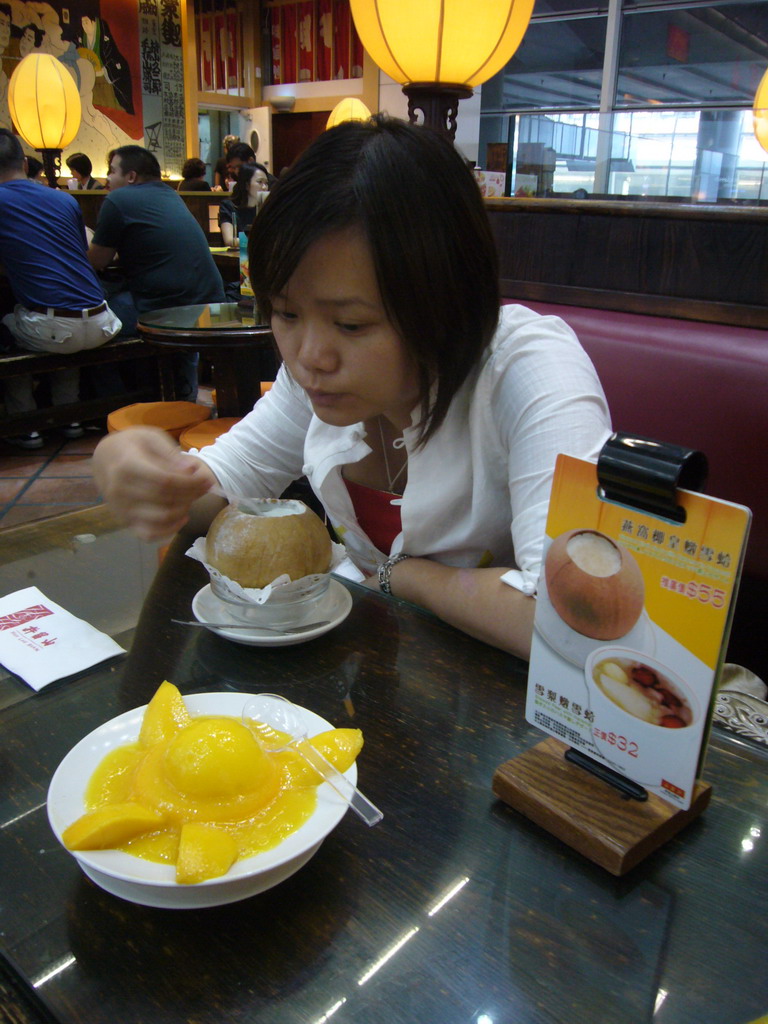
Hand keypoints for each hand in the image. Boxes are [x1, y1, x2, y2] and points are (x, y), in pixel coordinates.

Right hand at [91, 427, 217, 540]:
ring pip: (161, 519)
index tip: (207, 479)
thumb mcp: (151, 437)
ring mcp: (122, 509)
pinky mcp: (125, 522)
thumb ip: (170, 454)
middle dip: (192, 494)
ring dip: (184, 510)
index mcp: (127, 466)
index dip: (191, 482)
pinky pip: (149, 535)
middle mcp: (121, 491)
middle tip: (205, 486)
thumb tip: (191, 470)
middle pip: (166, 500)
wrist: (104, 459)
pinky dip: (169, 531)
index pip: (166, 481)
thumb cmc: (131, 445)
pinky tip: (182, 517)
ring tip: (191, 497)